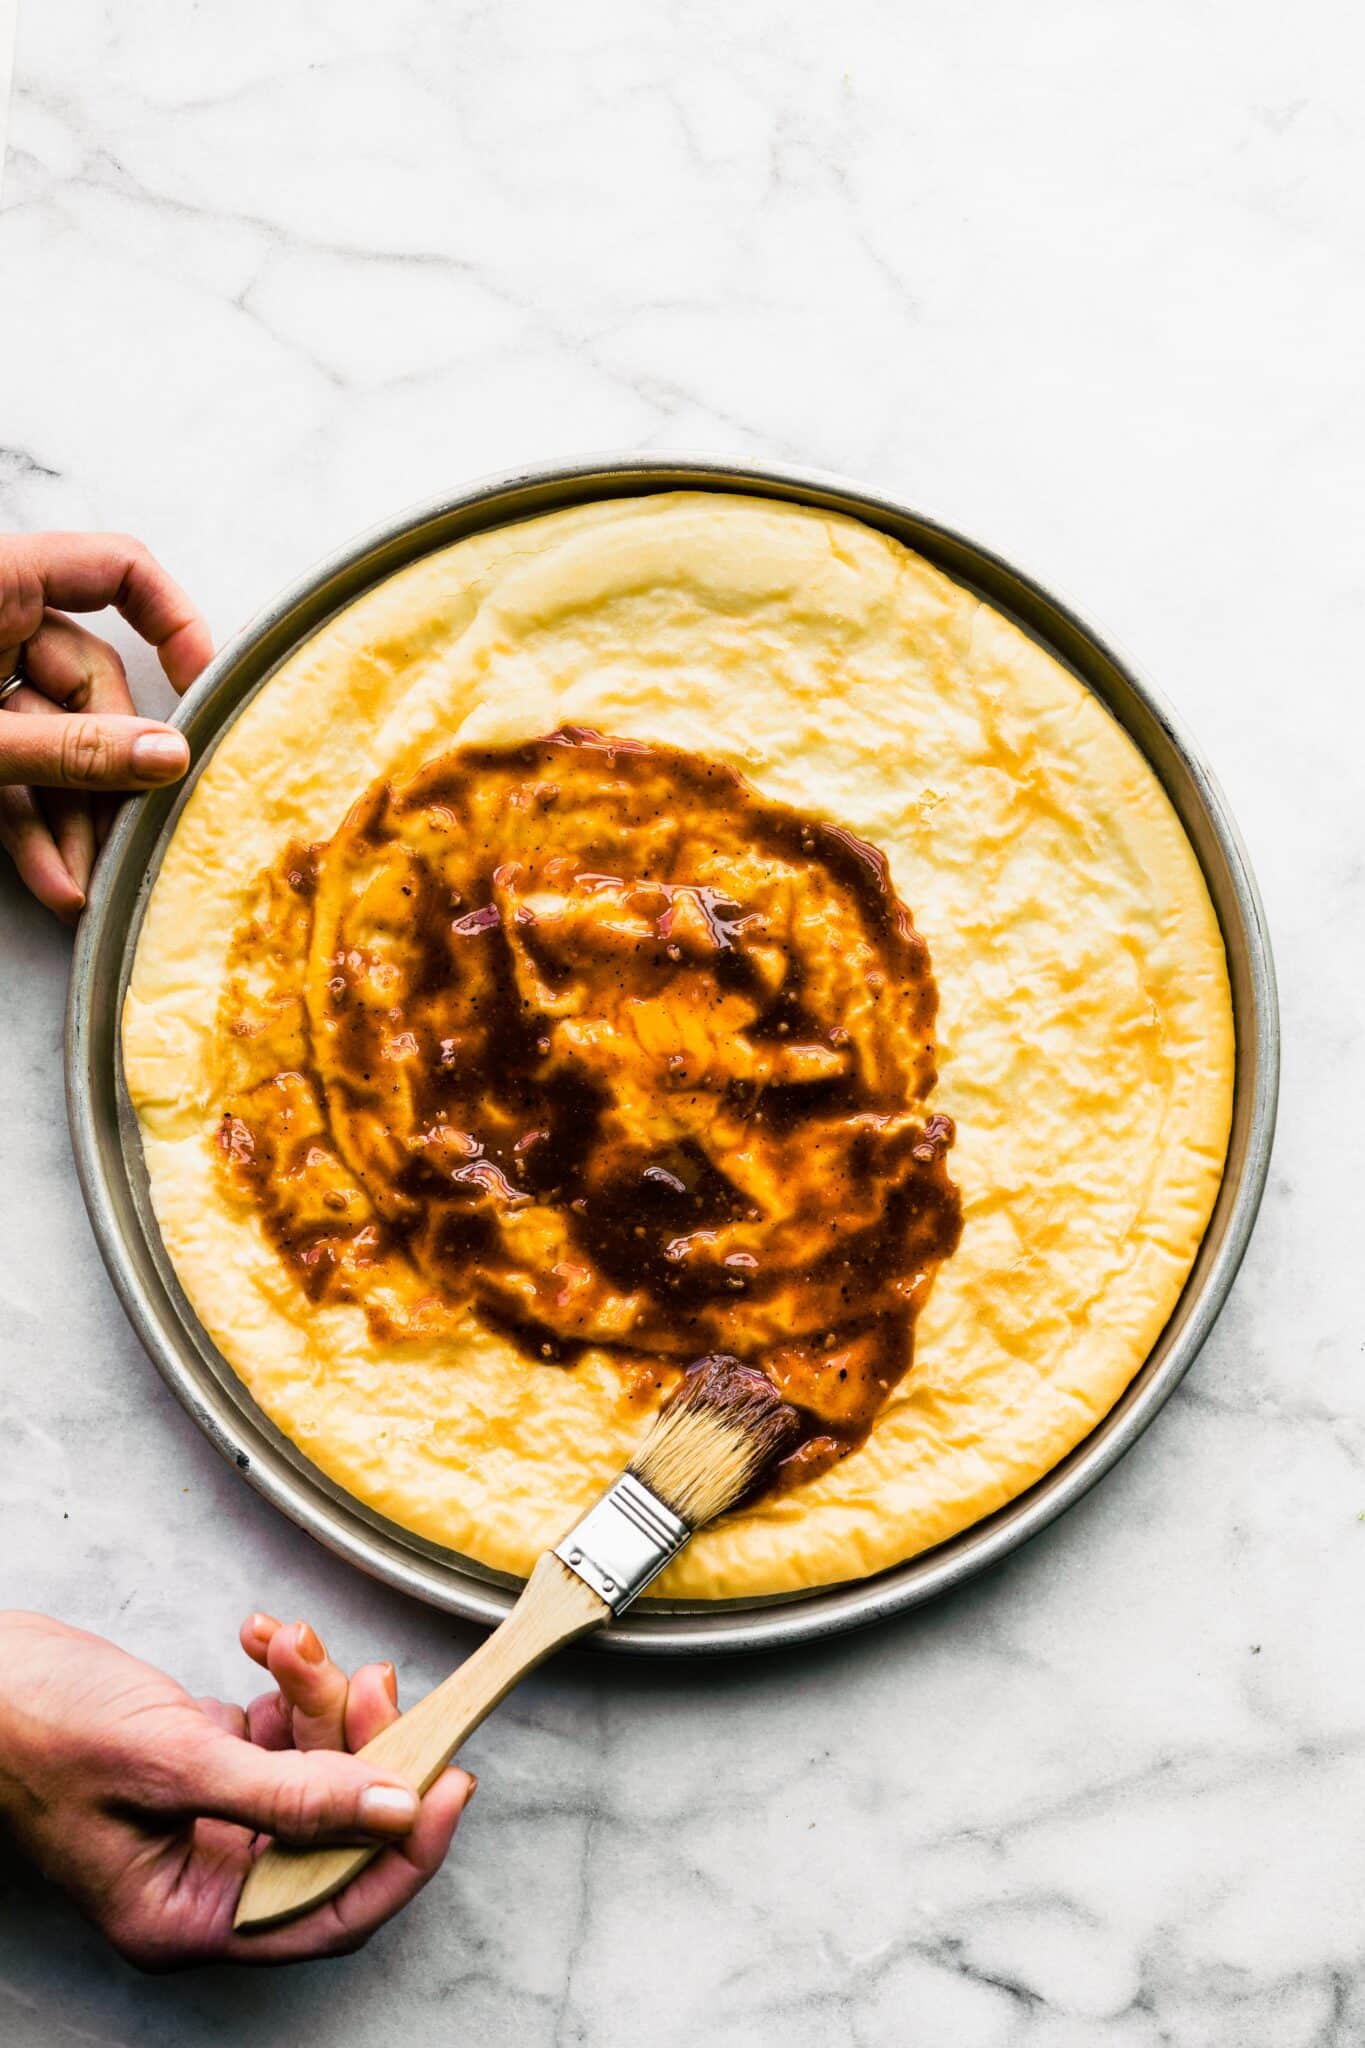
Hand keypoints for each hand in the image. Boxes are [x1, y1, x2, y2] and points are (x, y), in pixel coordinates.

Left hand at [0, 532, 213, 922]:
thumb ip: (69, 749)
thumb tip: (170, 760)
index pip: (117, 569)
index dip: (174, 622)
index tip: (206, 689)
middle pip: (92, 683)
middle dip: (109, 774)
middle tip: (129, 840)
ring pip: (55, 742)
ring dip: (73, 820)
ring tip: (86, 884)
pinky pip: (12, 770)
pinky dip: (31, 824)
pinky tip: (54, 881)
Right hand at [0, 1609, 473, 1968]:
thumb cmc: (34, 1730)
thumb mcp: (172, 1764)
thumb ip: (290, 1793)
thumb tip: (392, 1810)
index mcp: (188, 1915)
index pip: (331, 1908)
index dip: (402, 1853)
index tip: (449, 1783)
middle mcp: (203, 1875)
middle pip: (332, 1826)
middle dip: (358, 1745)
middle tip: (373, 1684)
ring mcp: (206, 1816)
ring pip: (311, 1765)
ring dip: (315, 1695)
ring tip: (290, 1644)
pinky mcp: (203, 1761)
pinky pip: (277, 1728)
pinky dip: (282, 1681)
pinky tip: (264, 1642)